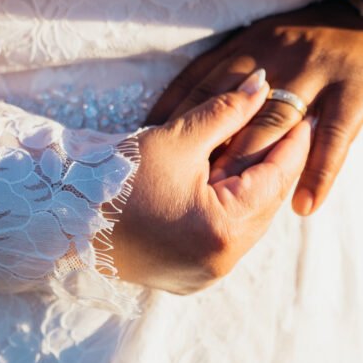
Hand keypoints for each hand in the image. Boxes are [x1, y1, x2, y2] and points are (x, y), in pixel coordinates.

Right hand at [110, 69, 310, 293]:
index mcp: (222, 230)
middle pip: (263, 205)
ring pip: (244, 223)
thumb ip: (227, 111)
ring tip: (252, 149)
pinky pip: (222, 237)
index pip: (273, 179)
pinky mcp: (185, 277)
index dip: (290, 143)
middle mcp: (219, 263)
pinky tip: (222, 180)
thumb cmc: (117, 176)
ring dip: (249, 187)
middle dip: (272, 164)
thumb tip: (264, 85)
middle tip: (286, 127)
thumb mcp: (178, 138)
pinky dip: (227, 208)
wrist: (61, 215)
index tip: (301, 114)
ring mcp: (202, 275)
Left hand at [147, 0, 362, 216]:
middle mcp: (279, 53)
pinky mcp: (355, 90)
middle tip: (176, 187)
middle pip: (231, 107)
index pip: (201, 80)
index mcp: (254, 42)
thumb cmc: (330, 41)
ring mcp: (317, 70)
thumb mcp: (280, 44)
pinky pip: (333, 139)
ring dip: (250, 165)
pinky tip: (304, 206)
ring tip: (228, 204)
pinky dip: (319, 174)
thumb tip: (202, 117)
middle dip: (202, 148)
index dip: (172, 114)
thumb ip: (242, 74)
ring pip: (274, 125)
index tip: (145, 145)